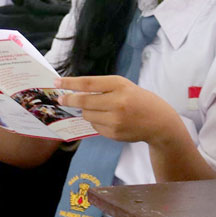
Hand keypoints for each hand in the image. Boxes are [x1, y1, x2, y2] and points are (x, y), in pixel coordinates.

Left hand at [56, 75, 181, 142]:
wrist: (158, 121)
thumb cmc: (137, 99)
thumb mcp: (123, 86)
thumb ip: (102, 87)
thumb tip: (74, 90)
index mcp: (120, 85)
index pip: (88, 83)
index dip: (70, 83)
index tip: (56, 82)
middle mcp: (118, 102)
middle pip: (84, 101)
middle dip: (70, 100)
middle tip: (61, 98)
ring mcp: (116, 120)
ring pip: (87, 115)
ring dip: (87, 111)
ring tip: (101, 109)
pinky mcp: (114, 133)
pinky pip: (95, 126)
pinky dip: (97, 122)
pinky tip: (110, 120)